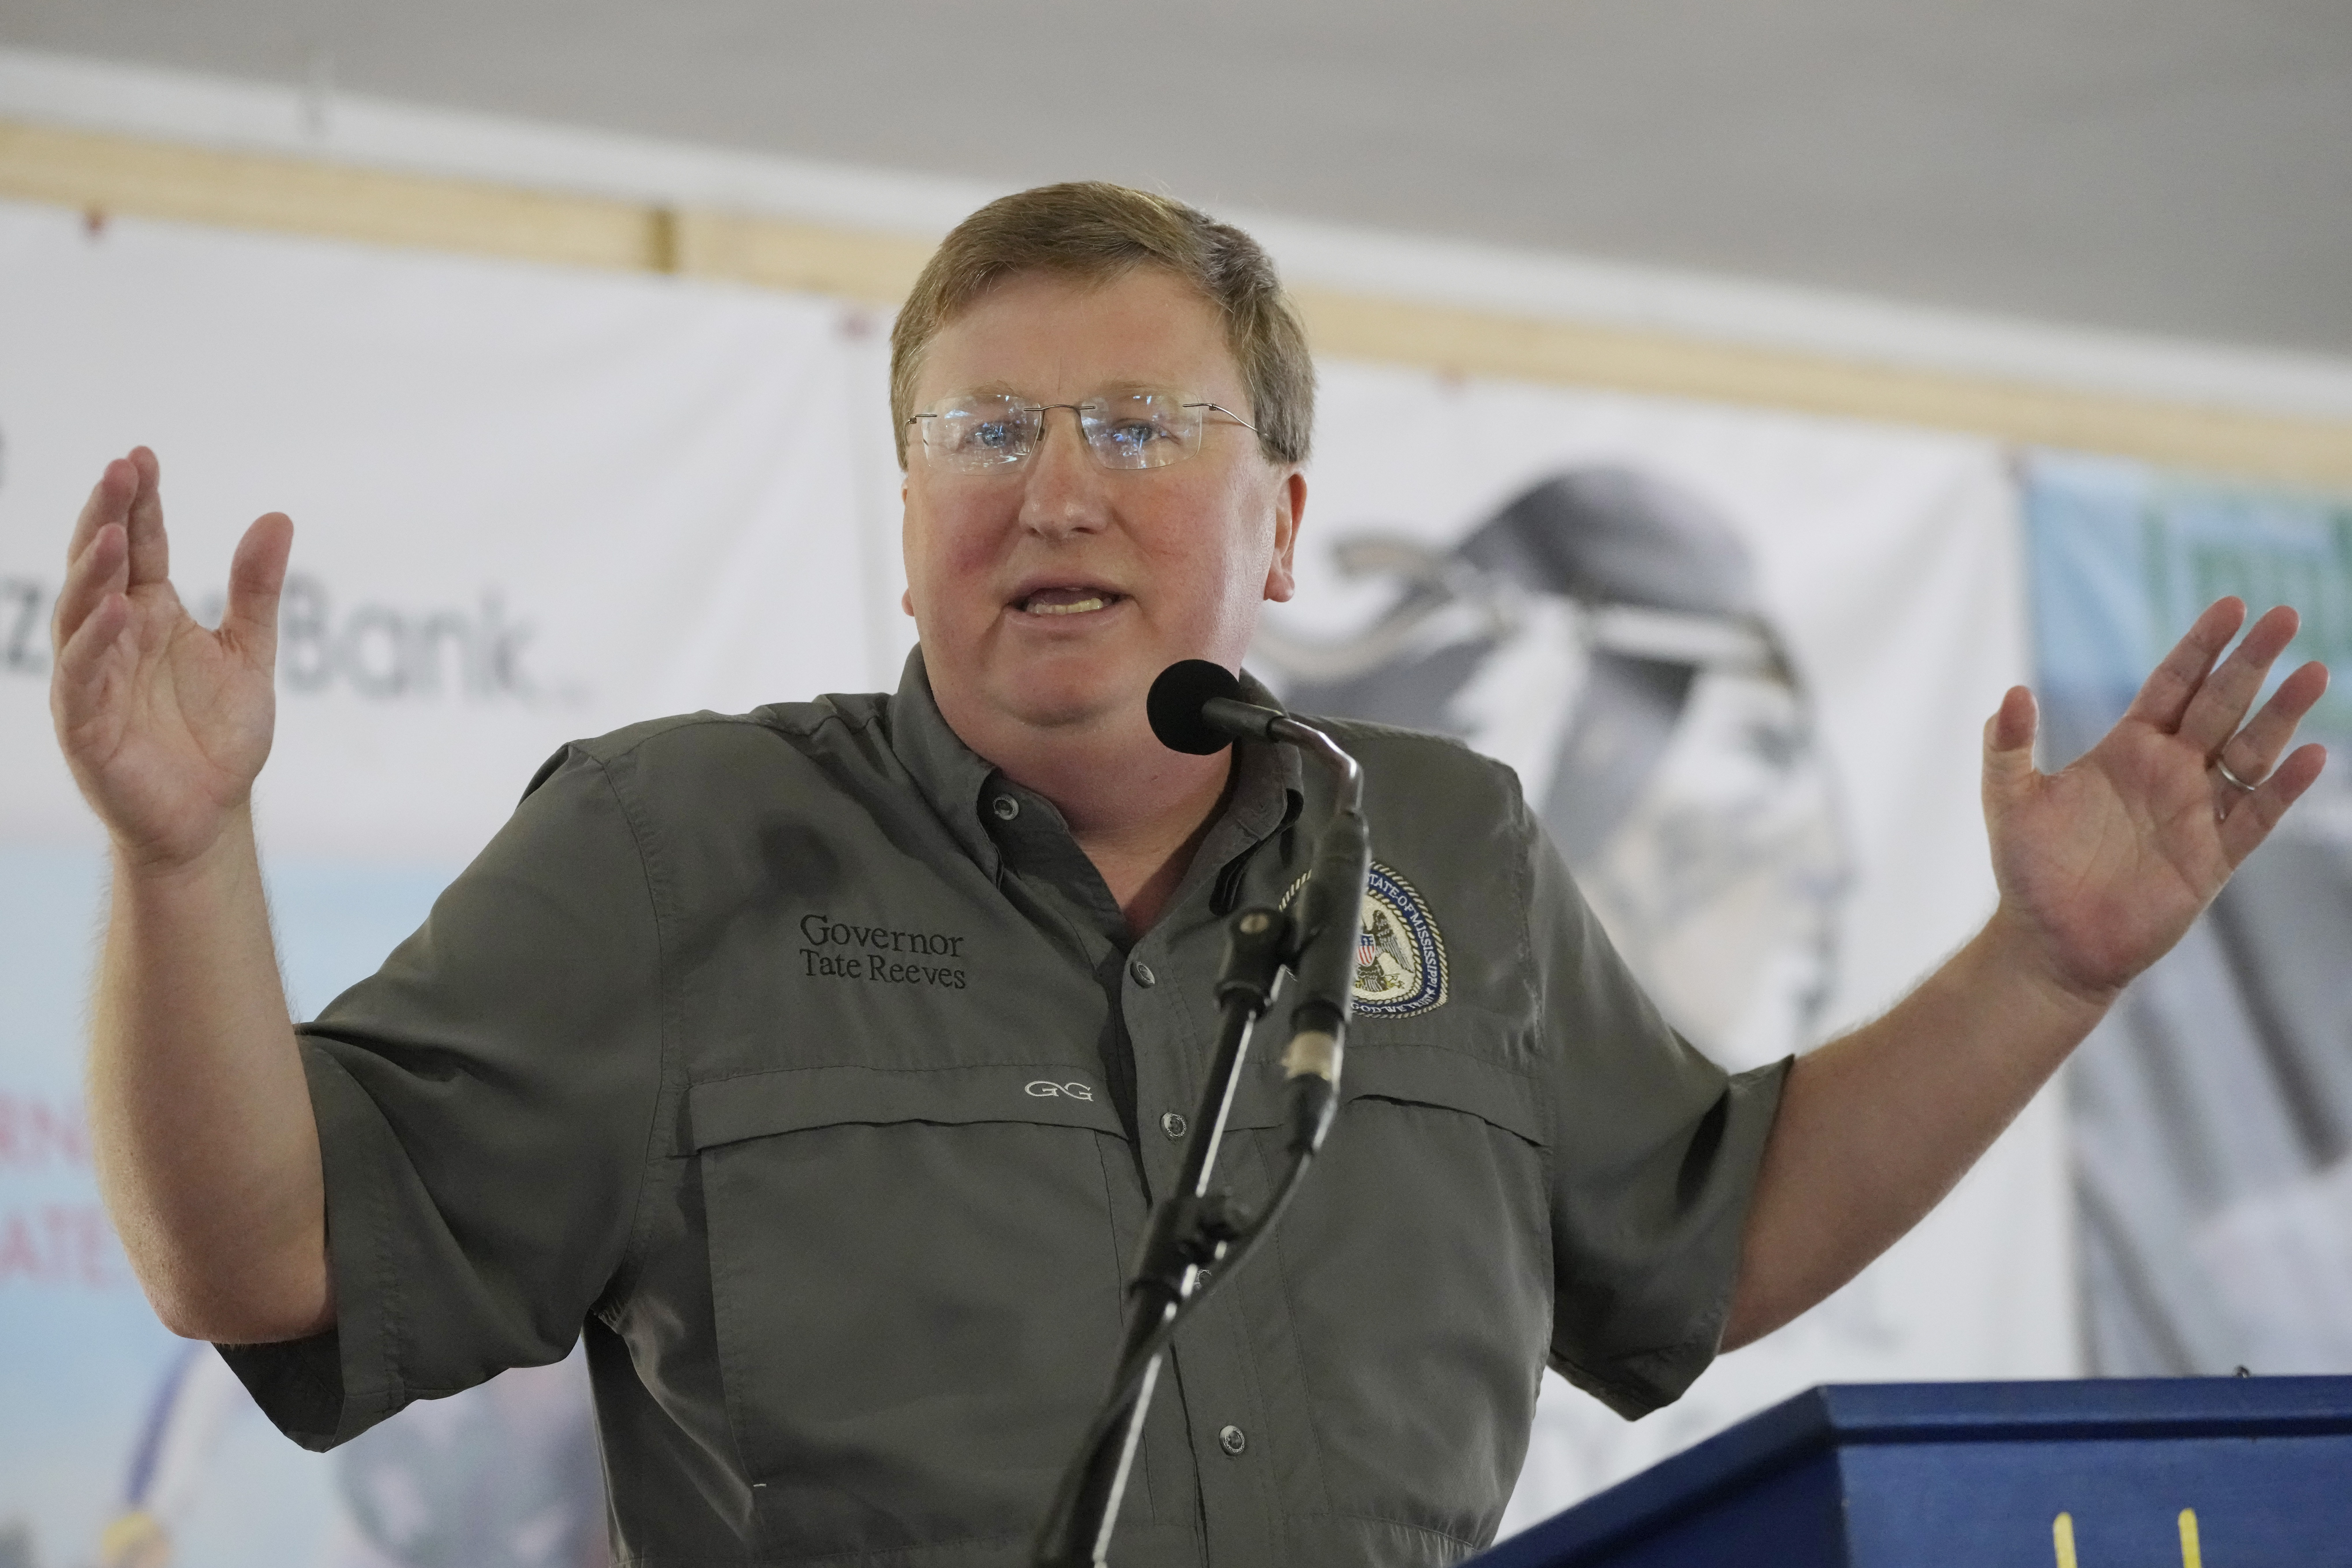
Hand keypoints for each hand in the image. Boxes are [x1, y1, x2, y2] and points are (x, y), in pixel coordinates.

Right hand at [49, 448, 292, 869]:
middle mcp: (112, 636)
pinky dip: (96, 643)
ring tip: (115, 531)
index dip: (140, 502)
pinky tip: (115, 610)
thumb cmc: (220, 733)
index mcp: (147, 613)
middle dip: (107, 517)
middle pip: (101, 565)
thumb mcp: (250, 651)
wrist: (210, 811)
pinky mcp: (86, 723)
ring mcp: (92, 677)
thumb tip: (278, 518)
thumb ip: (257, 589)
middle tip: (120, 469)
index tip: (143, 456)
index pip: (139, 545)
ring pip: (81, 612)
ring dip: (94, 570)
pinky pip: (84, 676)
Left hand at [1983, 597, 2327, 1005]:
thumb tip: (2011, 692)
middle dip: (2252, 660)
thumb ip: (2006, 747)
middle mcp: (2170, 772)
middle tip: (2285, 613)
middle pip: (2220, 704)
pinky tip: (2314, 755)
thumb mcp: (2008, 802)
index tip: (2233, 605)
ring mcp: (2196, 813)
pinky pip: (2257, 816)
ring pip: (2250, 752)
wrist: (2049, 942)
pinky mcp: (2212, 858)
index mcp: (2127, 749)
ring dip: (2283, 714)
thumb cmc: (2028, 872)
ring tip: (2314, 670)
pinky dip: (2284, 787)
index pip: (2173, 683)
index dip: (2201, 645)